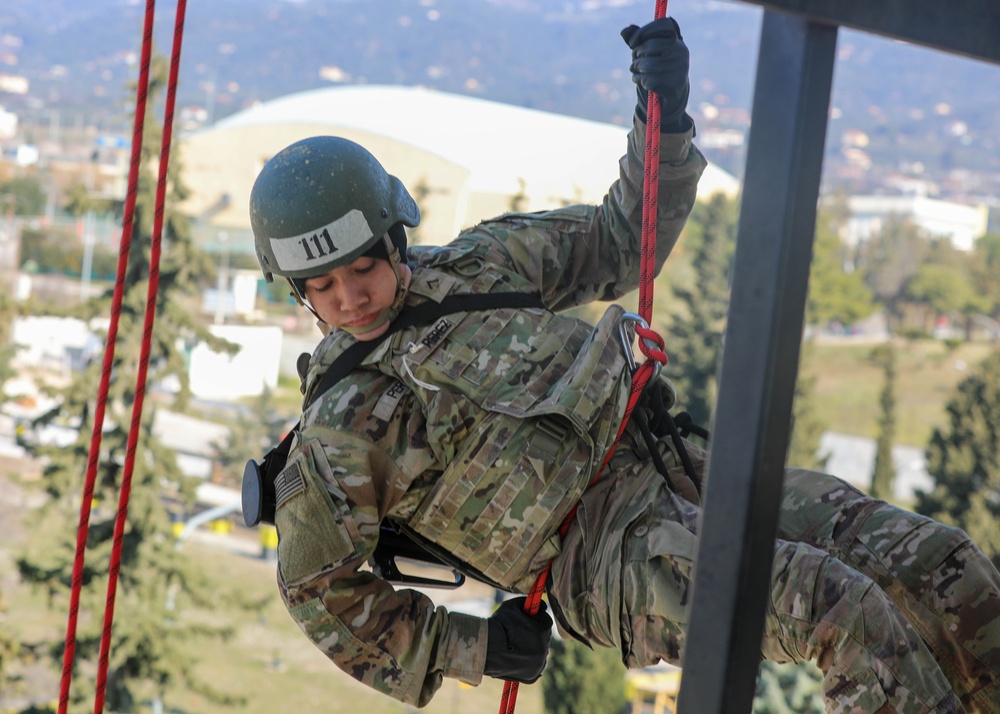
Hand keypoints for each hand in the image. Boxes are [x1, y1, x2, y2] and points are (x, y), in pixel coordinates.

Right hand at [483, 597, 552, 682]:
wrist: (486, 650)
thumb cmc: (498, 626)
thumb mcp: (511, 606)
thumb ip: (525, 603)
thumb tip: (535, 603)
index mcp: (541, 631)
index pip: (545, 620)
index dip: (537, 617)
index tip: (529, 617)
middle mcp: (543, 648)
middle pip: (544, 636)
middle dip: (536, 631)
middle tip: (521, 631)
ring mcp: (539, 663)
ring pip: (540, 650)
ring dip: (533, 646)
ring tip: (516, 644)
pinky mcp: (533, 675)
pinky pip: (535, 664)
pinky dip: (529, 660)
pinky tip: (517, 655)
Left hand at [621, 17, 690, 131]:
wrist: (672, 95)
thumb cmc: (659, 69)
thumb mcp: (651, 53)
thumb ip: (639, 41)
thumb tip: (624, 31)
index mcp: (678, 41)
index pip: (664, 25)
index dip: (645, 30)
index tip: (632, 42)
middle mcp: (681, 53)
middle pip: (652, 45)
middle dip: (637, 52)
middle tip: (634, 58)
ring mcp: (679, 69)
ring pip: (648, 64)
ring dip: (635, 67)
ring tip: (634, 69)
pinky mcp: (672, 85)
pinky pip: (647, 79)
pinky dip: (638, 79)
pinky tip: (639, 80)